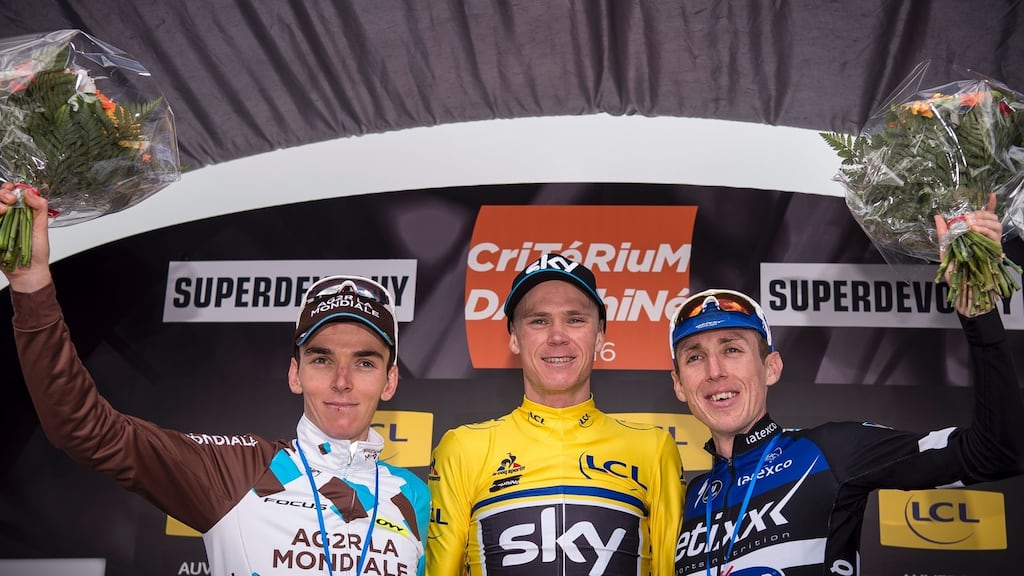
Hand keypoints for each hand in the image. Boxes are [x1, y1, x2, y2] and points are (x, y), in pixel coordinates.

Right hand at [0, 181, 52, 292]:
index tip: (16, 192)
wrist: (28, 272)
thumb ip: (39, 208)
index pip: (10, 192)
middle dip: (3, 193)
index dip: (11, 188)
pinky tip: (0, 217)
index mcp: (20, 212)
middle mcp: (6, 216)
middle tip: (10, 200)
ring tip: (5, 210)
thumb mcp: (41, 228)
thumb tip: (31, 192)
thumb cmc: (36, 252)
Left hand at [933, 193, 1001, 315]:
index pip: (987, 218)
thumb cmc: (954, 274)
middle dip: (981, 214)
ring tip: (969, 224)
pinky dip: (986, 231)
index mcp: (976, 237)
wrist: (961, 292)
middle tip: (967, 218)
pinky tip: (976, 229)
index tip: (991, 194)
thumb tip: (938, 216)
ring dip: (983, 222)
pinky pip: (995, 238)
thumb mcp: (945, 251)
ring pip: (996, 226)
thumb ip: (943, 234)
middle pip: (993, 219)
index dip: (991, 205)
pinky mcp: (995, 254)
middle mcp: (987, 240)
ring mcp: (992, 247)